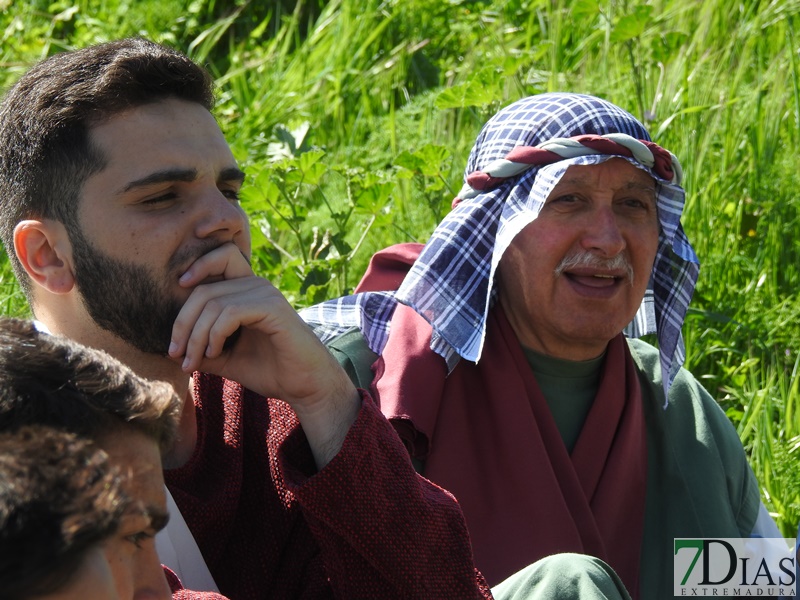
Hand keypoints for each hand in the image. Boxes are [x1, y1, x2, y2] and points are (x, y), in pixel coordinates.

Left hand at [168, 244, 359, 466]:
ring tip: (194, 363)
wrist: (305, 387)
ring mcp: (266, 295)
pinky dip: (215, 335)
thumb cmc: (272, 371)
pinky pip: (230, 313)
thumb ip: (202, 349)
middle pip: (205, 288)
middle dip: (183, 323)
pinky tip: (215, 353)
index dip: (197, 267)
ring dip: (196, 336)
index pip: (218, 261)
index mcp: (248, 291)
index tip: (176, 298)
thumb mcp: (227, 360)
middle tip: (176, 355)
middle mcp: (257, 286)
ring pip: (213, 302)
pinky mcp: (273, 309)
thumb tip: (170, 351)